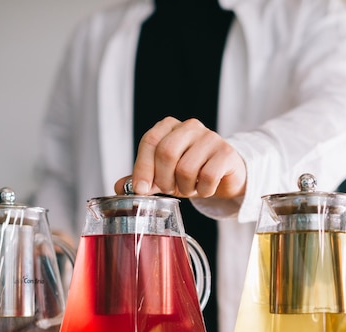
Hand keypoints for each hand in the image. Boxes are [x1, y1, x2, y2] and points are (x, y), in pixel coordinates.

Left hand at [114, 117, 246, 198]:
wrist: (226, 175)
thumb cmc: (192, 172)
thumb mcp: (165, 175)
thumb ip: (144, 179)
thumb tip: (119, 187)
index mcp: (170, 126)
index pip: (150, 140)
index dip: (143, 167)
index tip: (141, 189)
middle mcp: (190, 127)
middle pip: (166, 152)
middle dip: (164, 179)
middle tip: (169, 189)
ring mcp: (210, 137)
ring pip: (186, 168)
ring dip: (185, 187)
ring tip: (190, 188)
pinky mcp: (226, 153)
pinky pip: (207, 176)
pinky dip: (204, 190)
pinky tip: (206, 188)